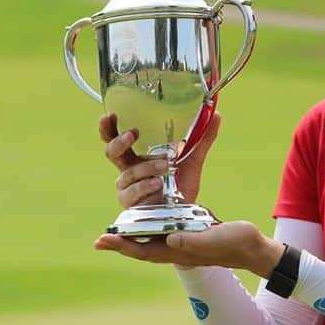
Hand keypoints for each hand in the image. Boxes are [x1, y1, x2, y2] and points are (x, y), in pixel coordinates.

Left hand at [93, 221, 284, 277]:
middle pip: (141, 249)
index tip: (103, 239)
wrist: (252, 248)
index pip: (143, 250)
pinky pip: (163, 234)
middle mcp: (176, 249)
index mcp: (179, 251)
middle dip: (120, 244)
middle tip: (100, 239)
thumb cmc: (235, 243)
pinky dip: (149, 229)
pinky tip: (146, 223)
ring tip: (116, 232)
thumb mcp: (215, 238)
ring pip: (150, 242)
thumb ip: (193, 240)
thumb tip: (170, 238)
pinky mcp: (189, 236)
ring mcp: (182, 244)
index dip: (122, 246)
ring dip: (132, 238)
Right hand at [99, 112, 221, 206]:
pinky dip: (145, 186)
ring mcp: (127, 187)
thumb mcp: (193, 158)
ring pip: (127, 173)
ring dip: (145, 167)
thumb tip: (216, 114)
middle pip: (110, 152)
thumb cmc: (180, 182)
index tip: (112, 115)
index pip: (115, 137)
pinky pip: (132, 192)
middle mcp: (127, 169)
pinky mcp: (131, 203)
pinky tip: (158, 183)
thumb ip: (202, 137)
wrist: (184, 210)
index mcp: (136, 154)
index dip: (109, 127)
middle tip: (132, 134)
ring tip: (165, 165)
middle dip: (119, 141)